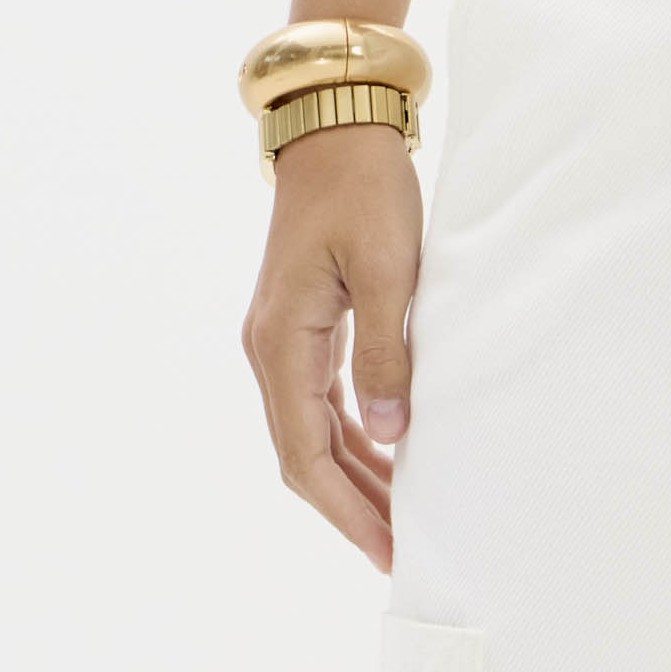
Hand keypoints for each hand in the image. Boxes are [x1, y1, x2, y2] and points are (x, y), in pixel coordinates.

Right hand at [241, 123, 423, 572]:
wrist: (337, 122)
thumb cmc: (364, 186)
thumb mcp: (387, 267)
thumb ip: (386, 352)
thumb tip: (390, 435)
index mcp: (279, 342)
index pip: (304, 455)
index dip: (345, 509)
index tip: (386, 548)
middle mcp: (269, 347)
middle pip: (304, 452)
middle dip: (350, 505)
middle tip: (401, 549)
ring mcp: (282, 334)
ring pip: (312, 428)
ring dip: (353, 471)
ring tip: (399, 514)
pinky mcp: (304, 319)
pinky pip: (322, 396)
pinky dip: (353, 430)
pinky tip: (387, 450)